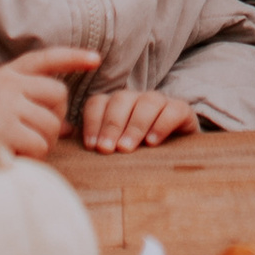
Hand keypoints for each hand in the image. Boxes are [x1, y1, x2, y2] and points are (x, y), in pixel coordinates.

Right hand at [0, 47, 98, 175]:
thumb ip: (27, 105)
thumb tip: (66, 127)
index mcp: (7, 74)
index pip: (46, 58)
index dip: (73, 57)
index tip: (95, 59)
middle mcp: (10, 85)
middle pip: (57, 96)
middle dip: (55, 118)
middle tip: (38, 133)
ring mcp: (8, 106)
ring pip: (51, 125)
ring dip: (45, 142)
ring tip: (24, 148)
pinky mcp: (6, 130)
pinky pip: (39, 145)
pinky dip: (34, 156)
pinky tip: (16, 156)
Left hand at [78, 85, 201, 154]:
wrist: (177, 155)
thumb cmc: (138, 154)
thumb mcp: (116, 149)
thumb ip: (97, 146)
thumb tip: (72, 151)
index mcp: (115, 106)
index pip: (98, 102)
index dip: (92, 122)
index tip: (91, 146)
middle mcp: (136, 99)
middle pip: (120, 100)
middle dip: (111, 125)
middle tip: (106, 149)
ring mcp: (160, 102)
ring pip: (146, 102)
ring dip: (134, 126)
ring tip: (126, 148)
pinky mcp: (182, 110)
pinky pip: (172, 110)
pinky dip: (161, 125)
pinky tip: (152, 143)